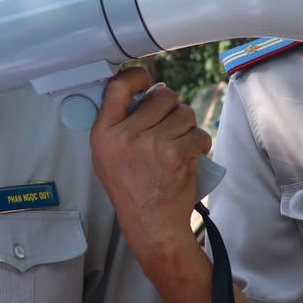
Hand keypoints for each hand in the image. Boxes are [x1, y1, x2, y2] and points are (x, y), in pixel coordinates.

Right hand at [90, 67, 211, 262]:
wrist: (152, 225)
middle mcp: (126, 136)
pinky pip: (198, 133)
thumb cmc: (131, 190)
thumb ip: (119, 123)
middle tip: (168, 126)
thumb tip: (148, 90)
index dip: (136, 76)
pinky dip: (198, 144)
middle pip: (161, 95)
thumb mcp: (106, 156)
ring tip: (177, 146)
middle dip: (171, 107)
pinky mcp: (177, 154)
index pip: (116, 87)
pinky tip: (188, 158)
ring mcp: (152, 144)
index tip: (146, 80)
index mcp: (103, 134)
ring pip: (184, 112)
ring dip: (187, 127)